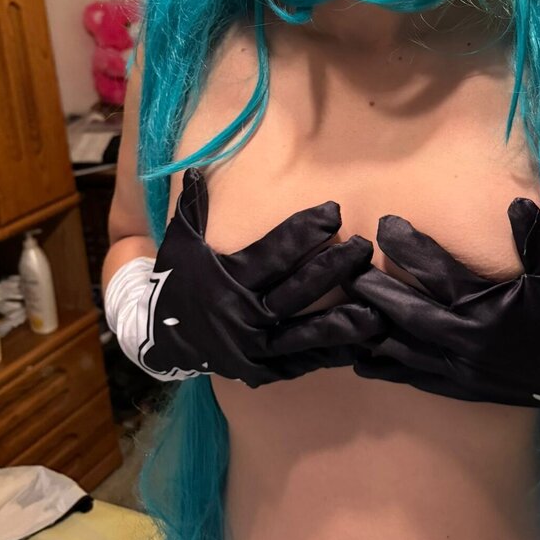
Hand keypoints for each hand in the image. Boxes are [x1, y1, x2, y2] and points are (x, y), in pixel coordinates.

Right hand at [105, 168, 385, 386]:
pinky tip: (363, 342)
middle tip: (364, 248)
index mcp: (228, 278)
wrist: (160, 340)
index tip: (334, 212)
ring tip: (379, 307)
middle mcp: (243, 315)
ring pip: (306, 334)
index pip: (274, 252)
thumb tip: (193, 168)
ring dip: (344, 321)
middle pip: (297, 291)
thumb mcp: (181, 242)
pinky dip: (332, 354)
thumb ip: (194, 206)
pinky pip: (302, 362)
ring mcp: (255, 348)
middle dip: (334, 268)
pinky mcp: (263, 370)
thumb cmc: (179, 282)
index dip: (305, 232)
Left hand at [343, 201, 539, 411]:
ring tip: (342, 306)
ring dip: (370, 326)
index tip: (384, 225)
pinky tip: (359, 358)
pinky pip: (411, 377)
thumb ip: (538, 239)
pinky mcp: (457, 388)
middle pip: (405, 310)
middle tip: (345, 265)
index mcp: (488, 305)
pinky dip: (384, 367)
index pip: (436, 270)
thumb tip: (517, 205)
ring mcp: (458, 368)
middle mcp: (466, 338)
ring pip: (401, 346)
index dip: (406, 245)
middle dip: (372, 286)